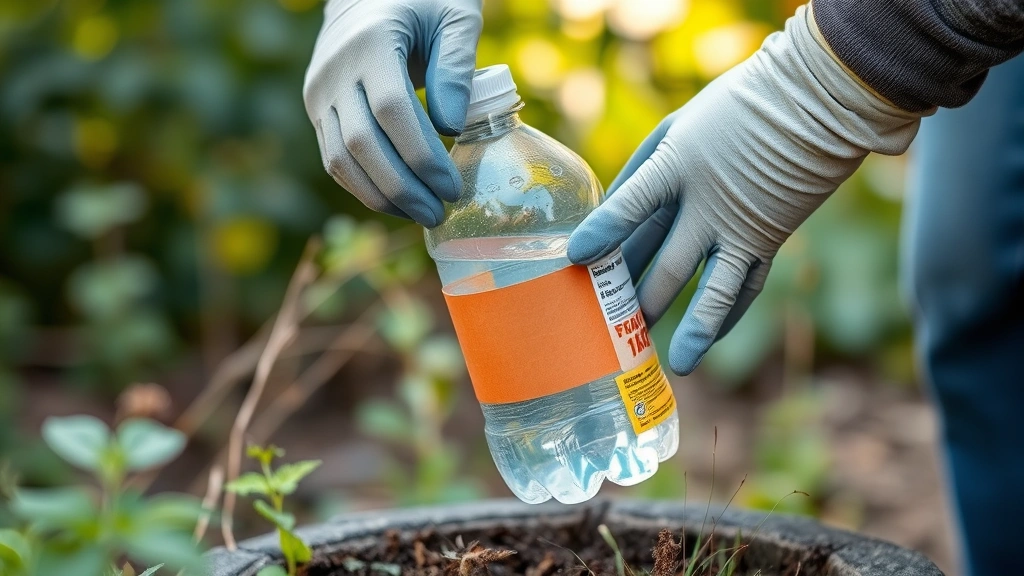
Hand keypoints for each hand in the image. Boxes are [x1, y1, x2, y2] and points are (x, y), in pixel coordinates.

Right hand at [303, 0, 482, 226]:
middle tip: (439, 214)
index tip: (453, 186)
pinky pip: (334, 159)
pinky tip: (398, 202)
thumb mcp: (455, 19)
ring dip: (381, 197)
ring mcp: (319, 92)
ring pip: (341, 160)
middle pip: (363, 144)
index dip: (423, 156)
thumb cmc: (425, 4)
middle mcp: (334, 70)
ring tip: (421, 215)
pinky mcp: (316, 109)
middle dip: (404, 188)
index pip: (392, 111)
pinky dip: (364, 187)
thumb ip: (457, 67)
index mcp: (372, 42)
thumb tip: (450, 127)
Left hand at [567, 6, 924, 374]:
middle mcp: (710, 203)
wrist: (815, 101)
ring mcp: (743, 226)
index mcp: (678, 164)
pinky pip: (747, 285)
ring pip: (717, 288)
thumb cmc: (734, 108)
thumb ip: (643, 172)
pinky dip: (728, 313)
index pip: (633, 204)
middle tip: (609, 328)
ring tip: (679, 363)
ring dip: (696, 327)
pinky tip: (708, 338)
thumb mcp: (676, 127)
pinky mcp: (770, 238)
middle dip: (638, 297)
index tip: (576, 258)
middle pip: (669, 261)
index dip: (604, 231)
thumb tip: (610, 218)